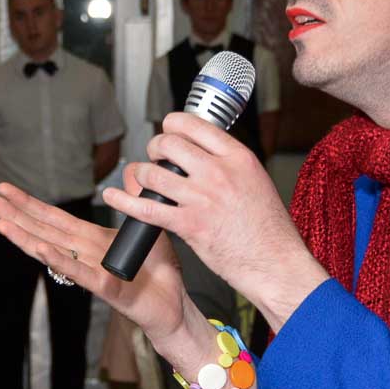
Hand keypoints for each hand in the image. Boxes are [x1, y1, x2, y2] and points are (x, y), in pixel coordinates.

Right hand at [0, 172, 215, 368]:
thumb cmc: (159, 271)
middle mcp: (87, 254)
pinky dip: (59, 260)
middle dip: (18, 215)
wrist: (175, 304)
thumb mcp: (148, 227)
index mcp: (94, 240)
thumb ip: (136, 199)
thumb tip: (131, 172)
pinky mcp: (106, 288)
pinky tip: (40, 249)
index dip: (31, 205)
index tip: (8, 190)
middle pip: (46, 231)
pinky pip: (79, 272)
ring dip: (26, 238)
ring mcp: (93, 271)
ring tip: (2, 224)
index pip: (56, 219)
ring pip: (54, 252)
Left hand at [102, 112, 328, 330]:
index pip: (194, 125)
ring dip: (141, 174)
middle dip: (155, 148)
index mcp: (239, 158)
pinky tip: (113, 197)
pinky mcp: (189, 225)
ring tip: (142, 180)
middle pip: (169, 144)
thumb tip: (207, 156)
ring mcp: (202, 198)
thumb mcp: (257, 183)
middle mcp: (219, 173)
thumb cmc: (270, 231)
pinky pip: (145, 207)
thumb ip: (231, 166)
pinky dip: (123, 201)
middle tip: (155, 158)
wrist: (276, 263)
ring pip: (153, 173)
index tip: (169, 132)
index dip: (173, 125)